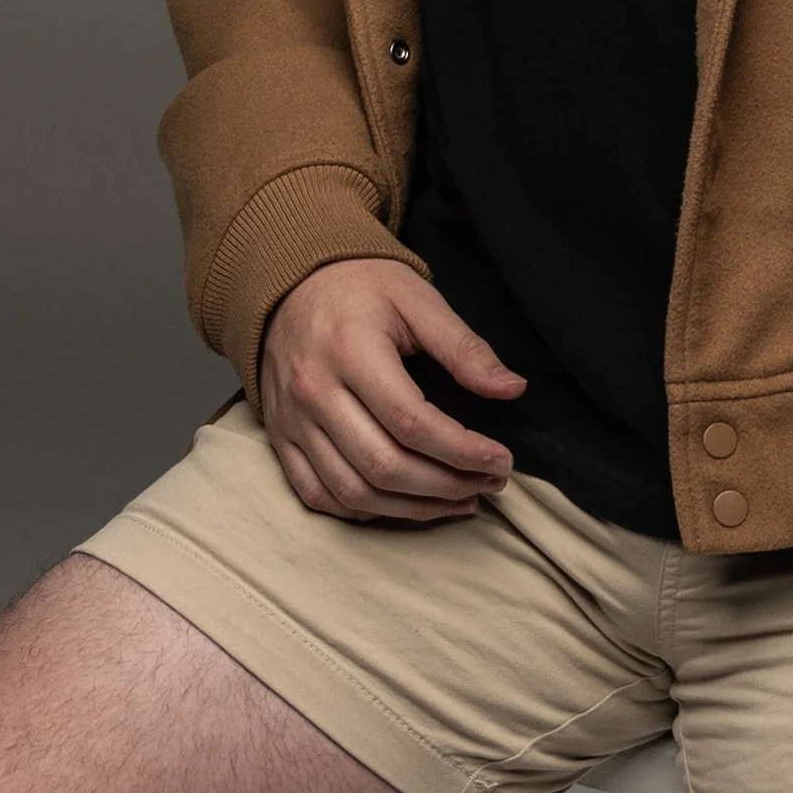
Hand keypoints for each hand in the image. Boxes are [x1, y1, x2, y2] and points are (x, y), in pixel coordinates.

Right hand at [258, 258, 525, 524]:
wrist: (289, 282)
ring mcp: (292, 421)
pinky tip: (404, 504)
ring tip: (460, 500)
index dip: (463, 452)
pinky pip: (317, 495)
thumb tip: (512, 389)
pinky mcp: (279, 438)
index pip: (412, 423)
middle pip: (384, 466)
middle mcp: (315, 392)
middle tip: (490, 483)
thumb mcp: (417, 299)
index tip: (501, 461)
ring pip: (353, 491)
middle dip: (447, 485)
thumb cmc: (360, 287)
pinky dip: (364, 511)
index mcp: (351, 351)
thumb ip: (463, 347)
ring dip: (413, 509)